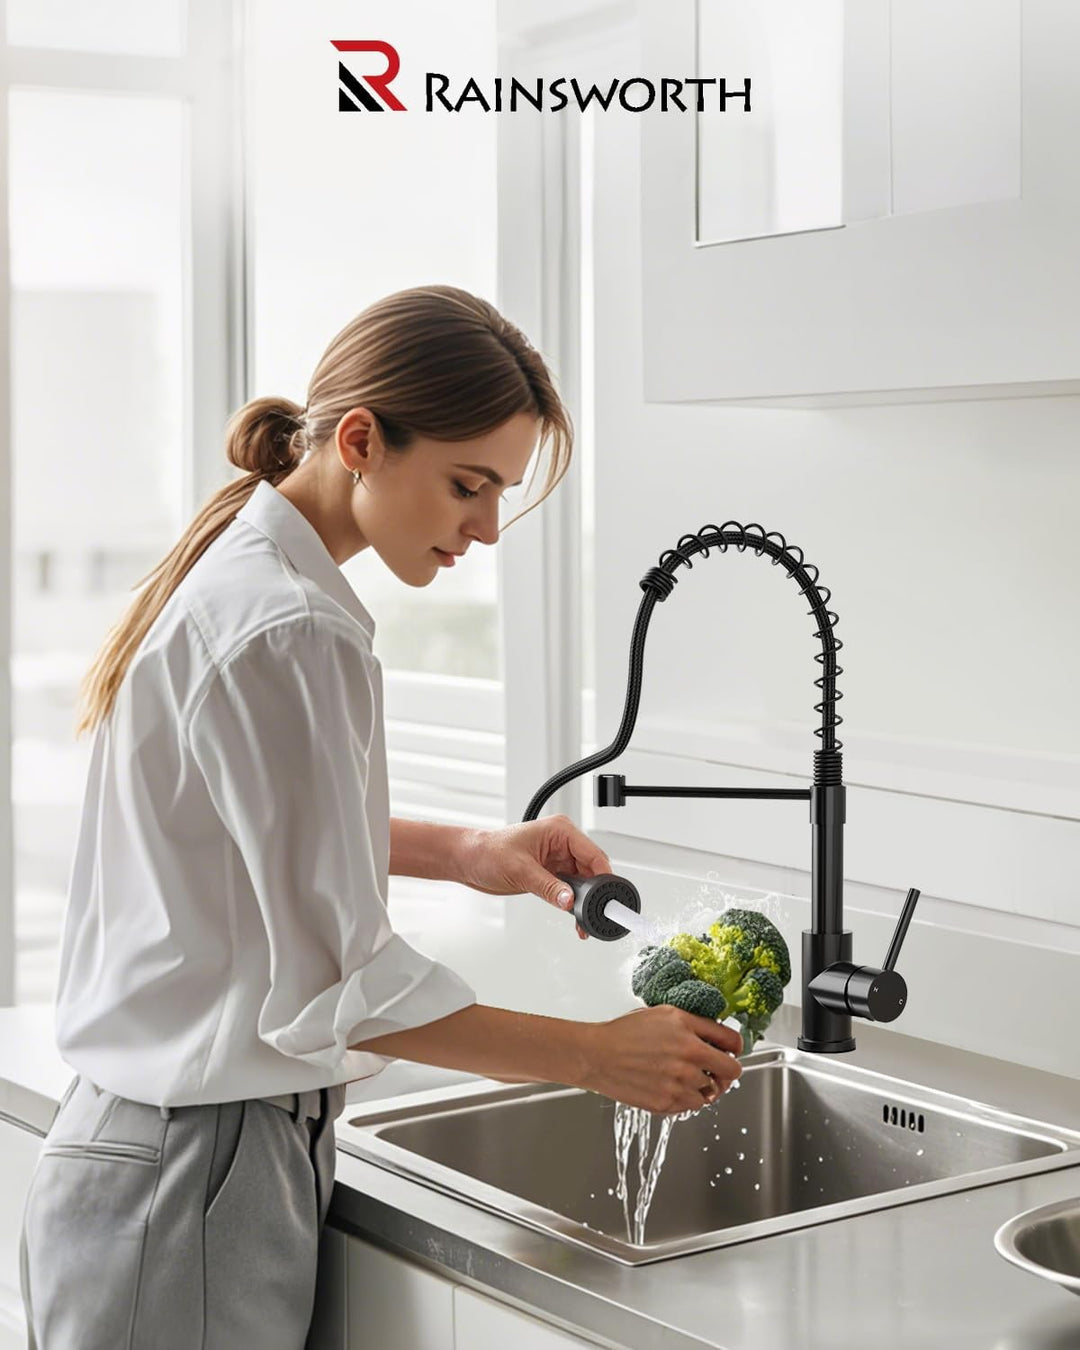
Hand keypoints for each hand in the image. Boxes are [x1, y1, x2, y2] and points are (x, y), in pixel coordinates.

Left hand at [456, 814, 610, 940]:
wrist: (470, 861)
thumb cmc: (488, 852)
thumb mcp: (521, 870)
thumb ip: (548, 887)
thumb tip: (569, 900)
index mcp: (559, 830)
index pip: (592, 853)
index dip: (603, 875)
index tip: (608, 894)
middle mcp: (561, 843)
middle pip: (591, 869)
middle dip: (594, 892)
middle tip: (594, 911)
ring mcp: (557, 859)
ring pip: (583, 882)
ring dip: (584, 900)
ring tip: (583, 920)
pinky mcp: (551, 873)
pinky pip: (570, 889)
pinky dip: (573, 903)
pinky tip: (574, 917)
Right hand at [575, 1005, 742, 1113]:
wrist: (597, 1055)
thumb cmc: (625, 1032)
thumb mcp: (664, 1014)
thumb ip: (695, 1024)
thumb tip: (718, 1035)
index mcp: (689, 1031)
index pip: (733, 1042)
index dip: (735, 1047)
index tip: (731, 1050)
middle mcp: (688, 1057)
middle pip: (732, 1072)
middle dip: (727, 1071)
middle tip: (717, 1070)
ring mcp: (679, 1083)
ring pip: (711, 1092)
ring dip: (703, 1086)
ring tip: (684, 1077)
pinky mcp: (668, 1103)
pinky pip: (692, 1106)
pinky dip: (686, 1099)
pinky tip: (671, 1086)